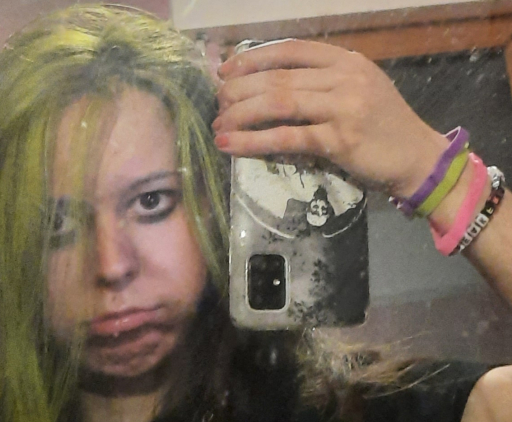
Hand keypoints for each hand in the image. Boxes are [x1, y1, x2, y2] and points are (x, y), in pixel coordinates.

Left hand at [214, 39, 447, 196]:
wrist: (417, 157)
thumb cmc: (384, 127)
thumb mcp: (358, 90)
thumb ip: (322, 83)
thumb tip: (274, 86)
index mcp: (346, 60)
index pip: (290, 50)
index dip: (253, 58)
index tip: (226, 70)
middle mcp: (343, 77)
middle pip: (278, 76)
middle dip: (240, 89)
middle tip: (217, 102)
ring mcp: (342, 107)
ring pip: (278, 102)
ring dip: (241, 113)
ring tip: (218, 124)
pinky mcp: (338, 140)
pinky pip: (287, 137)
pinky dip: (254, 141)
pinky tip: (230, 145)